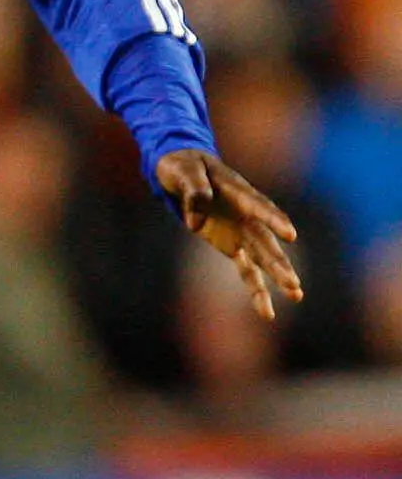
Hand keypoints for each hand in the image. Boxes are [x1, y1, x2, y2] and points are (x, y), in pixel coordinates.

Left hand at [156, 148, 302, 319]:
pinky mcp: (233, 246)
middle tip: (293, 284)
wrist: (181, 171)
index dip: (274, 220)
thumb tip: (196, 224)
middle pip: (266, 241)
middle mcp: (247, 215)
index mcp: (239, 192)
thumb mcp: (184, 171)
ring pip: (263, 258)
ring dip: (277, 277)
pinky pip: (247, 269)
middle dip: (279, 263)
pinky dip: (256, 289)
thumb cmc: (184, 167)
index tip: (289, 234)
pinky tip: (267, 312)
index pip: (259, 206)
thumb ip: (193, 193)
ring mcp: (242, 232)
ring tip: (296, 295)